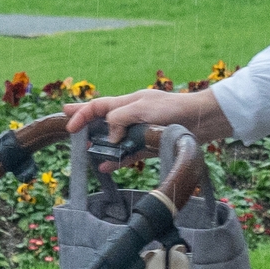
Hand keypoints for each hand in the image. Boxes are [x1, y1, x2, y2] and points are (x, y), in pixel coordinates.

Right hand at [65, 84, 232, 147]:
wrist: (201, 120)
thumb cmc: (172, 109)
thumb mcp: (142, 108)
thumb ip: (120, 119)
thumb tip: (109, 136)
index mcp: (128, 102)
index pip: (98, 106)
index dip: (81, 113)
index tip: (68, 124)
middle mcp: (131, 115)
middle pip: (103, 121)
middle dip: (86, 125)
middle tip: (69, 130)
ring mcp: (140, 131)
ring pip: (114, 139)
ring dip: (101, 145)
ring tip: (87, 152)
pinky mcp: (150, 145)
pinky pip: (129, 154)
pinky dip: (117, 160)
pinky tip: (105, 167)